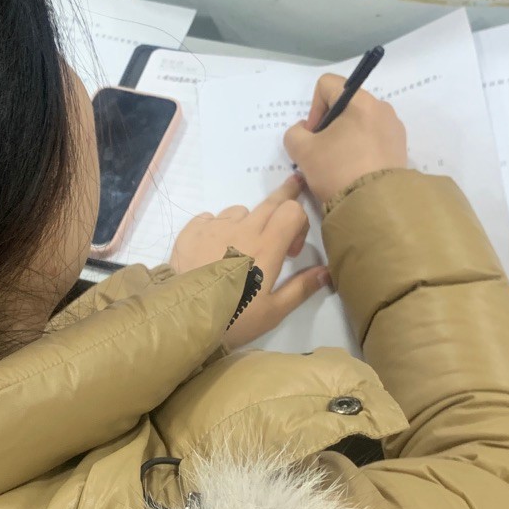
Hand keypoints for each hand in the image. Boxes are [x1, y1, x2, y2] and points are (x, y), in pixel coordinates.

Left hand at [170, 176, 329, 345]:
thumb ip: (300, 288)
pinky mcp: (191, 231)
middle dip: (285, 199)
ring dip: (248, 224)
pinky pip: (211, 217)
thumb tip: (326, 271)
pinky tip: (213, 250)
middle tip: (294, 188)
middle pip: (270, 202)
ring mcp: (214, 227)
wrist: (183, 320)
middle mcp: (242, 229)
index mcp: (266, 247)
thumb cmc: (233, 319)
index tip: (292, 250)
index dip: (299, 223)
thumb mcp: (273, 312)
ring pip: (240, 211)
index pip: (292, 211)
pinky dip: (218, 228)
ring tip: (240, 249)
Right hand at [284, 75, 407, 207]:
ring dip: (345, 138)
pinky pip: (374, 139)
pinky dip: (361, 149)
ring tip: (340, 164)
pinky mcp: (400, 148)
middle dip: (329, 125)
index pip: (327, 85)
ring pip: (360, 123)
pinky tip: (355, 171)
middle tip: (323, 152)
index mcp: (361, 101)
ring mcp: (394, 128)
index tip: (313, 135)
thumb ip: (294, 133)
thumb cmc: (337, 170)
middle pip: (346, 105)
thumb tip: (306, 131)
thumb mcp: (302, 151)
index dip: (313, 108)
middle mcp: (382, 108)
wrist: (374, 206)